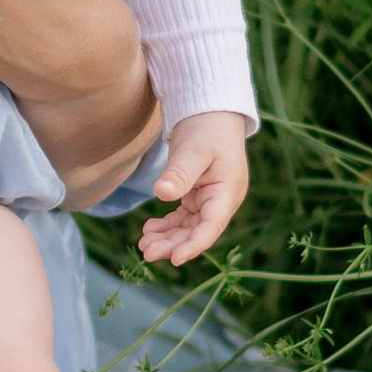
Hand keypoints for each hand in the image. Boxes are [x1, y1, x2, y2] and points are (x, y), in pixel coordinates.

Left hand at [138, 112, 251, 265]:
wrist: (210, 113)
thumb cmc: (207, 129)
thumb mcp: (193, 150)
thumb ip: (180, 173)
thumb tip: (162, 194)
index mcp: (227, 192)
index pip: (211, 226)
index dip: (194, 245)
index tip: (174, 258)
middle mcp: (221, 200)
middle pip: (198, 231)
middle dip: (173, 245)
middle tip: (146, 253)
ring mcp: (210, 199)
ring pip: (189, 227)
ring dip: (168, 238)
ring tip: (144, 245)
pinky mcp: (197, 196)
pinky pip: (183, 218)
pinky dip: (167, 225)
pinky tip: (150, 228)